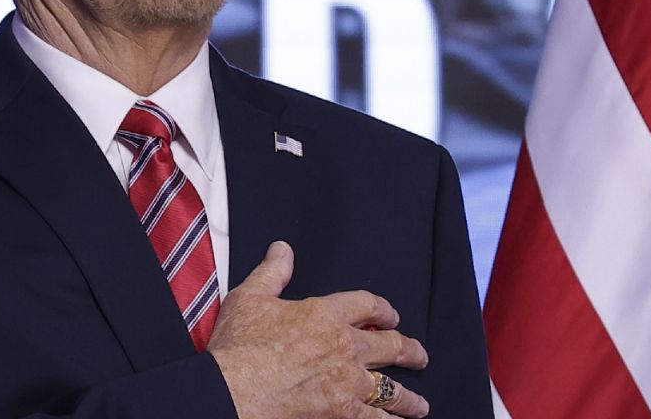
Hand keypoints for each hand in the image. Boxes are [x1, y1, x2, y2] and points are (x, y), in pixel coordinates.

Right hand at [208, 241, 429, 418]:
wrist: (232, 391)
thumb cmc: (238, 346)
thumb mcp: (250, 298)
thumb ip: (272, 272)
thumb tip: (282, 248)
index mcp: (324, 314)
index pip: (367, 305)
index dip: (383, 309)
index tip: (391, 315)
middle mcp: (345, 346)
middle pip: (391, 346)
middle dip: (409, 351)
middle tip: (419, 356)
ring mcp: (347, 382)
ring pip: (391, 389)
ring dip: (408, 398)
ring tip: (419, 405)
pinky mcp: (343, 412)